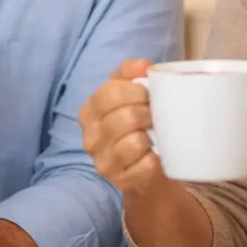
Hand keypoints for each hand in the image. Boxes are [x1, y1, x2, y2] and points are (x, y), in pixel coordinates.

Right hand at [80, 59, 164, 193]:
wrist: (145, 158)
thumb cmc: (137, 117)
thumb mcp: (130, 89)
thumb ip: (131, 71)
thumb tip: (142, 65)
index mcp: (89, 111)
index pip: (109, 94)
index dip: (135, 91)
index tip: (149, 94)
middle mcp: (90, 138)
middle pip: (124, 117)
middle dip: (147, 113)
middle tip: (156, 114)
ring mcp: (103, 162)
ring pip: (134, 142)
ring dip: (152, 136)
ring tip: (156, 133)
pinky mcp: (120, 181)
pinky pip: (146, 166)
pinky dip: (156, 158)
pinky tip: (157, 153)